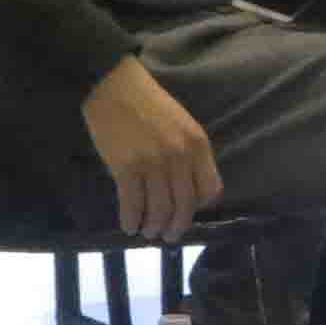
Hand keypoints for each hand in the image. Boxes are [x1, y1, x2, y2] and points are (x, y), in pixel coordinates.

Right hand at [80, 58, 221, 244]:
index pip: (210, 188)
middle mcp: (180, 157)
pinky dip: (131, 219)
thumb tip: (185, 185)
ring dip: (153, 226)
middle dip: (177, 226)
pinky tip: (128, 227)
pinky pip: (132, 203)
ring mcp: (153, 164)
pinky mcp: (126, 167)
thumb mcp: (183, 125)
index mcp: (199, 146)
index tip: (189, 213)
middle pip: (185, 204)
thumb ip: (189, 153)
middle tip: (168, 236)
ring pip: (159, 208)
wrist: (115, 88)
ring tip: (148, 233)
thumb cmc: (149, 105)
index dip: (200, 206)